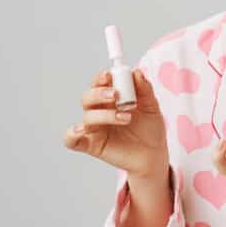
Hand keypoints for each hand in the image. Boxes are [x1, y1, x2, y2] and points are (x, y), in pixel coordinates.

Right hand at [62, 66, 168, 180]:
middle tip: (115, 95)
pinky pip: (71, 140)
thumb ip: (145, 90)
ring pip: (87, 117)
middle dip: (99, 93)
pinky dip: (71, 134)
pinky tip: (80, 130)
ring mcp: (95, 128)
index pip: (99, 83)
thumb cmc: (150, 129)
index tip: (109, 75)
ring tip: (126, 118)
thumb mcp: (151, 107)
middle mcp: (99, 111)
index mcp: (111, 99)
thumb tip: (137, 72)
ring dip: (104, 115)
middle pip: (88, 97)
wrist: (154, 154)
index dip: (101, 78)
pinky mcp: (92, 145)